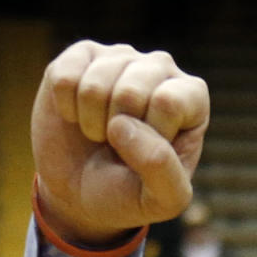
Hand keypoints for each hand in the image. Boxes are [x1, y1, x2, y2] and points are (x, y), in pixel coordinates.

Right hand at [32, 41, 209, 246]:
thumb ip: (162, 171)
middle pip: (130, 92)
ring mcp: (121, 57)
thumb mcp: (160, 201)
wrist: (80, 194)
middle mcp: (160, 68)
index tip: (147, 156)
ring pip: (95, 84)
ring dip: (91, 123)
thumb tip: (122, 125)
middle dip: (117, 133)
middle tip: (119, 146)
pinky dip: (66, 109)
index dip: (149, 138)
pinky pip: (65, 77)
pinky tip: (78, 116)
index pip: (168, 103)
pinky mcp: (81, 55)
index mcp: (192, 97)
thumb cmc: (129, 194)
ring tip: (101, 134)